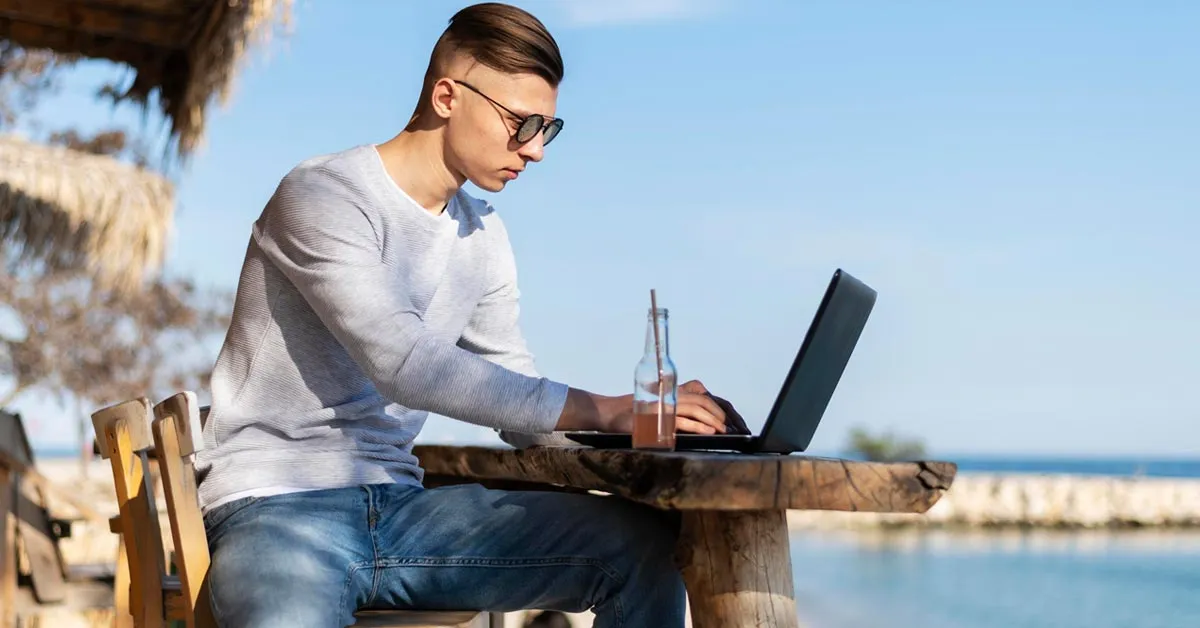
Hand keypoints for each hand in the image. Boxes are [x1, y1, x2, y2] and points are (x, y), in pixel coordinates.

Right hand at [589, 380, 726, 434]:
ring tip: (722, 429)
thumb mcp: (656, 405)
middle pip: (702, 401)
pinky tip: (708, 432)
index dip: (716, 407)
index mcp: (671, 391)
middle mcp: (669, 395)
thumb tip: (695, 411)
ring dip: (712, 420)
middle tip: (728, 426)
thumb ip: (674, 405)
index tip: (726, 419)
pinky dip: (698, 426)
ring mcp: (664, 405)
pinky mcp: (657, 418)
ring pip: (695, 409)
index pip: (700, 396)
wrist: (609, 413)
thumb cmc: (632, 412)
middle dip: (718, 414)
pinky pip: (682, 421)